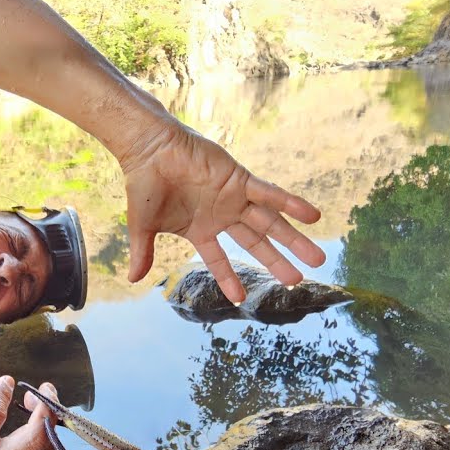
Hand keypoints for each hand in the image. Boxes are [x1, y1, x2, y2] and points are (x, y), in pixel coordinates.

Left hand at [0, 376, 58, 449]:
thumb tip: (45, 430)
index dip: (57, 436)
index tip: (49, 418)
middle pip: (48, 448)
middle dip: (53, 415)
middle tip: (46, 396)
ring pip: (34, 436)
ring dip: (40, 406)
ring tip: (34, 393)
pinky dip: (2, 395)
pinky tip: (3, 386)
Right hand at [119, 119, 325, 302]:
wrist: (149, 149)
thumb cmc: (143, 184)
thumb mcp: (142, 225)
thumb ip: (143, 252)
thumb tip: (133, 280)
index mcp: (200, 230)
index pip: (218, 260)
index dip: (228, 279)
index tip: (240, 300)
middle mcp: (222, 216)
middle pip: (256, 244)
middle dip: (278, 262)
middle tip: (298, 281)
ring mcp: (233, 198)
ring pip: (270, 223)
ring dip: (294, 239)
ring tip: (317, 258)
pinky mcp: (240, 179)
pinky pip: (271, 194)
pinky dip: (291, 204)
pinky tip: (313, 217)